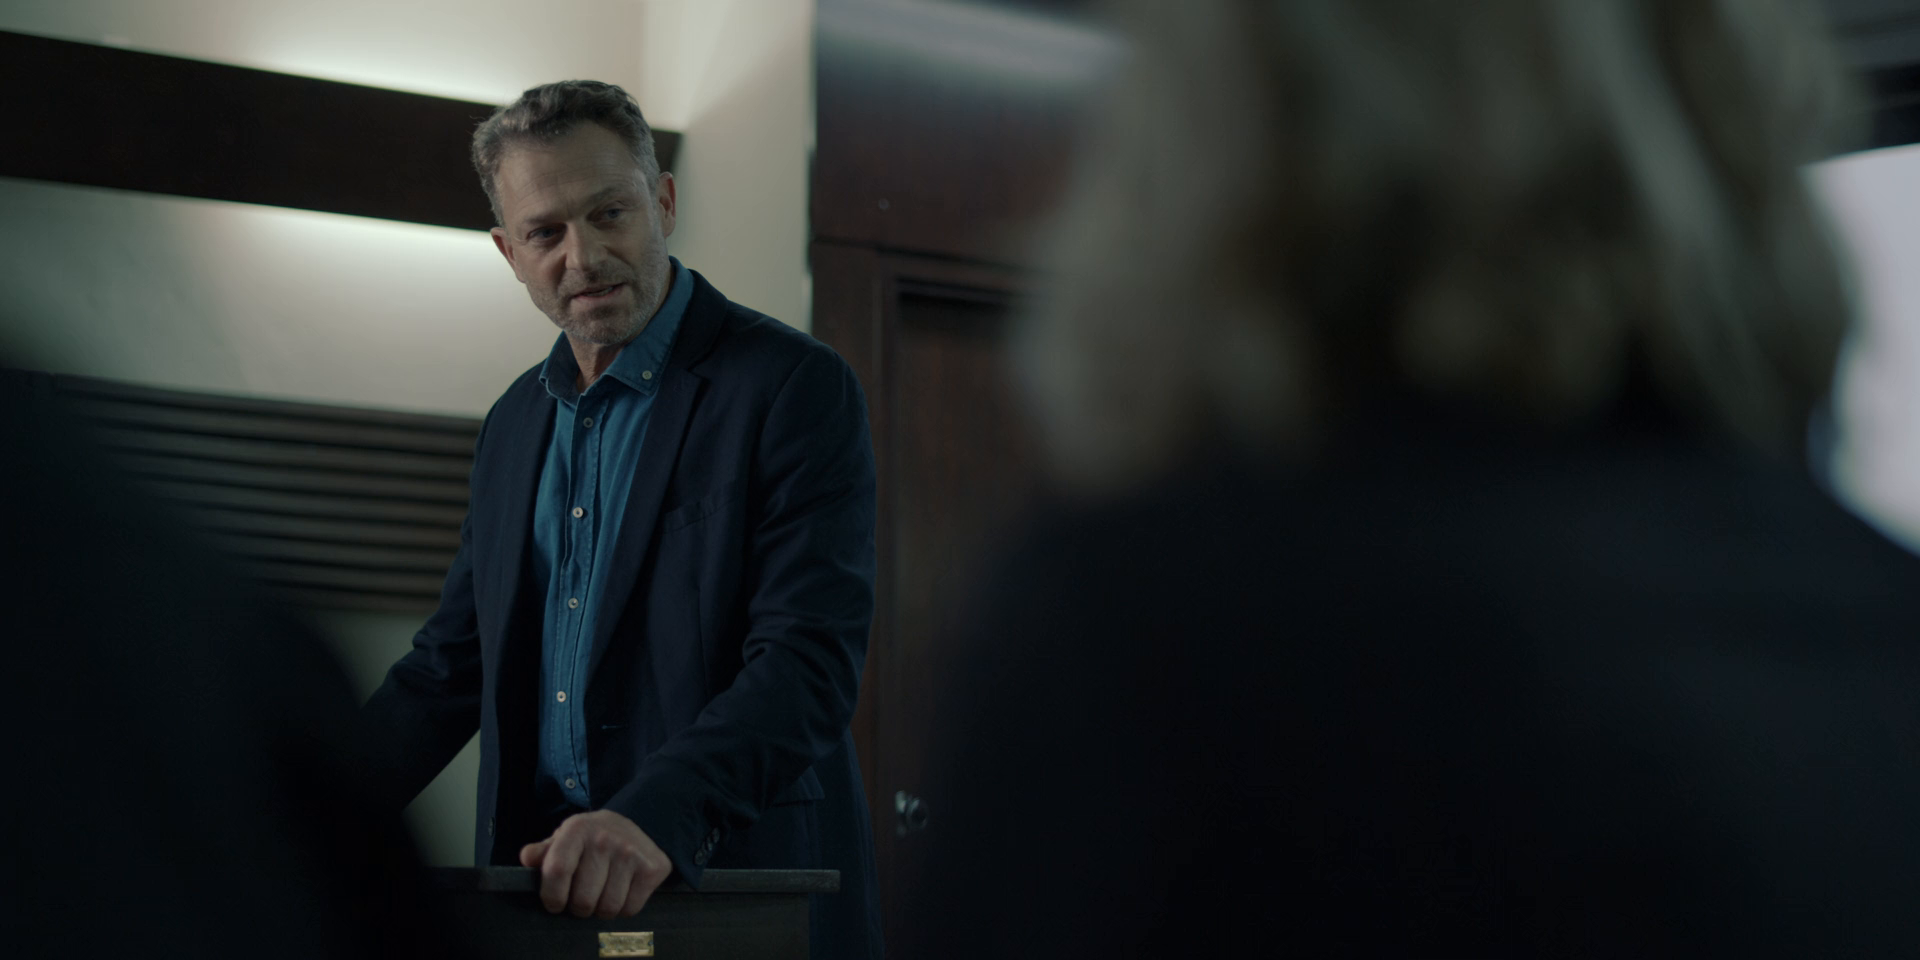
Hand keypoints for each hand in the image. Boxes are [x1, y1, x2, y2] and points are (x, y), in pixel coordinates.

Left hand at [520, 809, 672, 917]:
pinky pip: (629, 909)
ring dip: (601, 910)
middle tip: (583, 897)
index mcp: (577, 830)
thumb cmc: (595, 837)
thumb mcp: (567, 837)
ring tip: (602, 894)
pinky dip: (623, 909)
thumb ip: (545, 851)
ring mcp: (630, 854)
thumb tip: (527, 858)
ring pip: (607, 908)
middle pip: (583, 900)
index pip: (558, 871)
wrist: (641, 823)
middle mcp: (605, 839)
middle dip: (579, 907)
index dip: (552, 896)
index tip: (555, 903)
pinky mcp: (651, 868)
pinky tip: (622, 891)